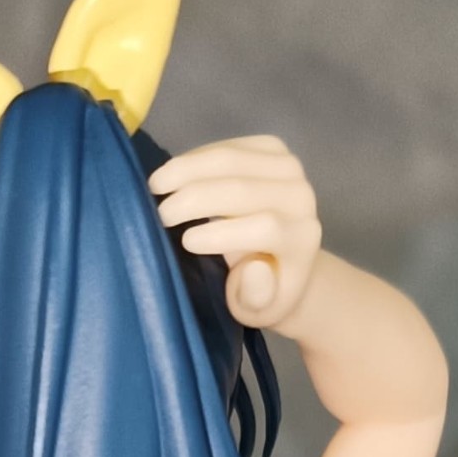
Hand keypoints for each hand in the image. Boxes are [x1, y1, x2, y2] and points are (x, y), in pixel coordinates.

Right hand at [148, 137, 321, 331]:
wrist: (287, 260)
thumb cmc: (266, 292)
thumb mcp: (259, 310)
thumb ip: (256, 296)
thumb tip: (253, 267)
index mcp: (302, 238)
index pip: (262, 228)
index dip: (221, 234)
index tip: (185, 242)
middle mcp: (301, 197)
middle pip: (240, 189)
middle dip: (193, 199)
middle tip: (159, 214)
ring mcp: (288, 166)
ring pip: (229, 160)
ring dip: (186, 170)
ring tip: (155, 187)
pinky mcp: (272, 148)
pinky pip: (227, 146)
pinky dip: (194, 159)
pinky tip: (172, 174)